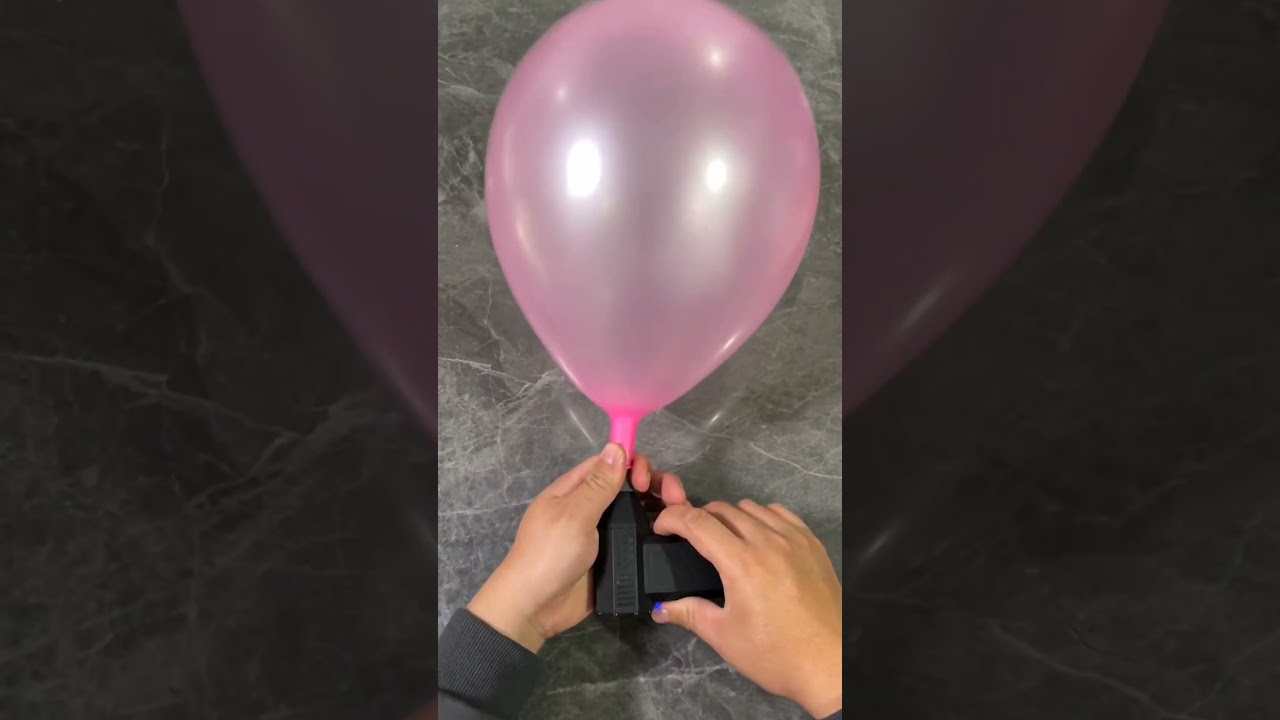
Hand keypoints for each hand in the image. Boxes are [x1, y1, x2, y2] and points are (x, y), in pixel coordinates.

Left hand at [467, 445, 687, 652]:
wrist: (537, 608)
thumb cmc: (550, 555)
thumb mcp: (573, 515)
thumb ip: (598, 485)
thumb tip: (616, 447)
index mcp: (573, 491)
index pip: (608, 465)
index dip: (633, 465)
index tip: (648, 481)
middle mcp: (589, 508)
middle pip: (627, 487)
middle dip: (653, 485)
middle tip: (676, 499)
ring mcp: (601, 535)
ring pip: (635, 513)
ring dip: (658, 510)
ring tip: (681, 517)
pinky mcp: (611, 558)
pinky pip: (635, 540)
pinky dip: (654, 536)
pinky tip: (674, 539)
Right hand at [651, 500, 841, 717]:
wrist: (831, 665)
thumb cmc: (775, 654)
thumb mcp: (725, 636)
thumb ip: (690, 613)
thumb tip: (661, 609)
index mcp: (741, 563)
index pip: (697, 522)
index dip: (672, 519)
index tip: (661, 529)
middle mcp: (768, 541)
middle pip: (723, 510)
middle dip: (698, 519)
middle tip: (690, 541)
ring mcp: (794, 539)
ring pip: (752, 507)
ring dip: (730, 517)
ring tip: (725, 540)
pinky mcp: (812, 544)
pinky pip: (781, 514)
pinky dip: (762, 517)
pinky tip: (759, 538)